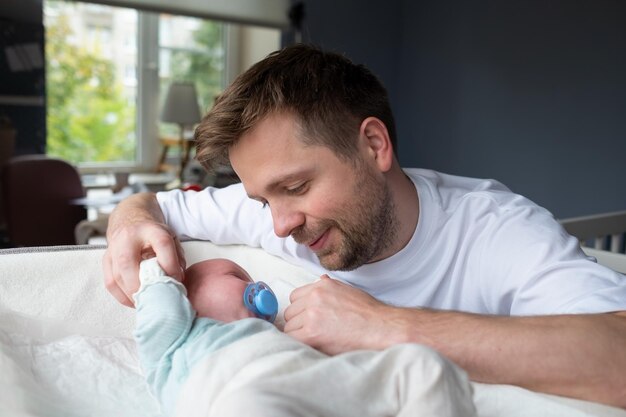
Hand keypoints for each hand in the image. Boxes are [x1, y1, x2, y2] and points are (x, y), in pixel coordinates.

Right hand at [102, 194, 185, 306]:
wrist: (130, 219)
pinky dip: (122, 296)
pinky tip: (134, 301)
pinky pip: (110, 283)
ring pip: (117, 276)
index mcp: (150, 229)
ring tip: (147, 303)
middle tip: (156, 298)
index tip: (177, 280)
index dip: (170, 264)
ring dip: (132, 295)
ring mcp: (113, 248)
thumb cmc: (152, 233)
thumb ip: (177, 257)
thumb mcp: (170, 237)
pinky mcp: (106, 259)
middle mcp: (128, 237)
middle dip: (143, 286)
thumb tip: (177, 281)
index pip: (161, 244)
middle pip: (129, 263)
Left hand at [283, 275, 399, 354]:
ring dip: (299, 334)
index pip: (295, 297)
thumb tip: (320, 279)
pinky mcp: (311, 333)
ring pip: (289, 327)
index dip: (301, 309)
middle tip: (314, 331)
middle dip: (298, 322)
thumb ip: (329, 286)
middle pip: (290, 312)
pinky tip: (310, 346)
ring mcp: (311, 314)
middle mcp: (314, 297)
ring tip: (317, 339)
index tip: (308, 318)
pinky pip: (291, 339)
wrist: (381, 328)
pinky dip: (298, 344)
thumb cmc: (368, 313)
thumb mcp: (347, 290)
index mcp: (321, 286)